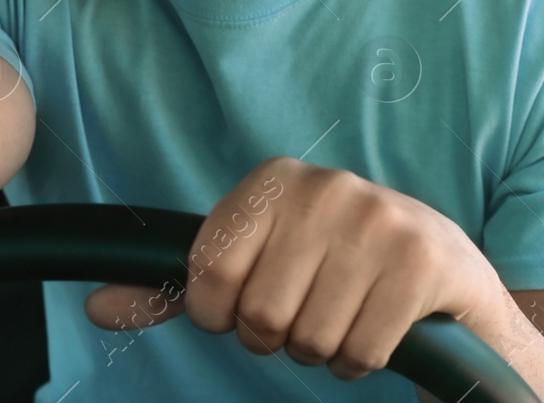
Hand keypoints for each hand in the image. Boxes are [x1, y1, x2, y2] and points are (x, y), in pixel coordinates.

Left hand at [85, 156, 506, 381]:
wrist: (449, 277)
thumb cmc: (334, 272)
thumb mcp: (259, 264)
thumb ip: (182, 289)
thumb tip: (95, 307)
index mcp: (274, 180)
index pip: (208, 275)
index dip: (224, 315)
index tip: (249, 306)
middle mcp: (325, 187)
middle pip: (260, 314)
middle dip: (279, 338)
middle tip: (308, 315)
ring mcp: (379, 220)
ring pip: (309, 338)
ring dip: (323, 352)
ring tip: (345, 317)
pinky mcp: (423, 262)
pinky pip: (359, 352)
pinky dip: (361, 362)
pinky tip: (378, 330)